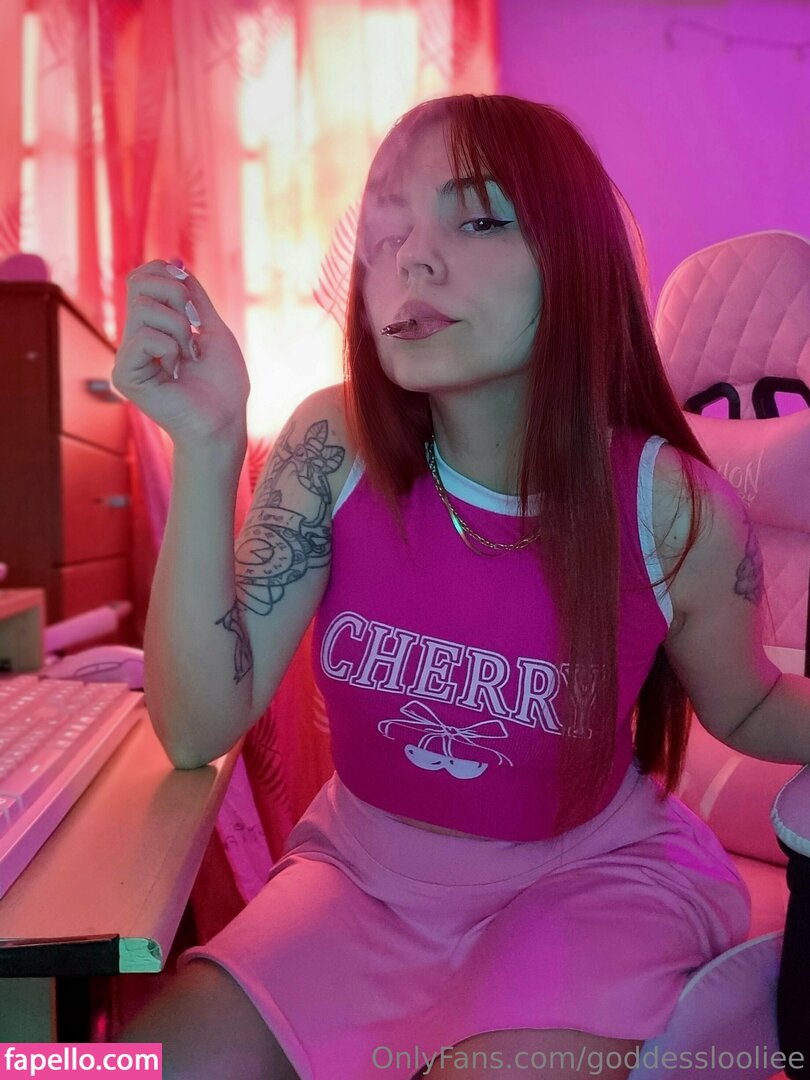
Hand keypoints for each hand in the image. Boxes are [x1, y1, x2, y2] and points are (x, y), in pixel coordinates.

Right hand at [112, 260, 250, 447]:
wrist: (224, 420)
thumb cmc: (223, 383)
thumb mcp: (213, 328)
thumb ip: (193, 296)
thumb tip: (174, 261)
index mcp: (154, 326)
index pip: (141, 278)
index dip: (163, 272)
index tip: (189, 293)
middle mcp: (136, 338)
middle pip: (139, 283)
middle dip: (177, 296)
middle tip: (194, 329)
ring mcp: (128, 356)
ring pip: (144, 309)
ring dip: (180, 329)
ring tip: (188, 357)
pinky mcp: (125, 374)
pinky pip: (144, 337)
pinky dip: (169, 348)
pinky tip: (175, 371)